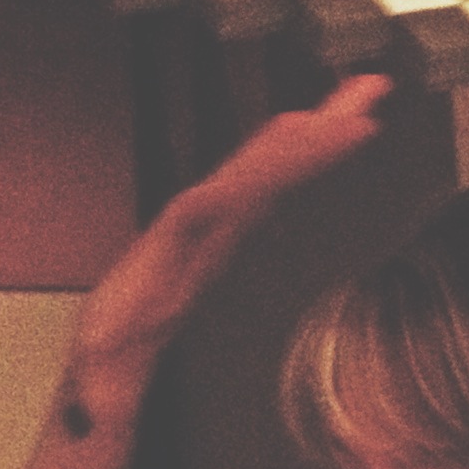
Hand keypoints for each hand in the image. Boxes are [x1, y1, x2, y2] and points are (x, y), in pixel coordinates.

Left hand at [70, 73, 390, 406]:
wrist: (99, 359)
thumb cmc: (106, 360)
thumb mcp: (104, 371)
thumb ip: (109, 376)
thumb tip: (102, 375)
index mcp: (171, 250)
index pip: (232, 191)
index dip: (279, 161)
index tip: (321, 136)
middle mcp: (193, 225)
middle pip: (259, 160)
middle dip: (315, 123)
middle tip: (368, 92)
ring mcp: (210, 225)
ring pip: (265, 164)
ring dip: (313, 130)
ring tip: (361, 102)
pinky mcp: (223, 234)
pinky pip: (265, 185)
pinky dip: (299, 160)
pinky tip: (323, 145)